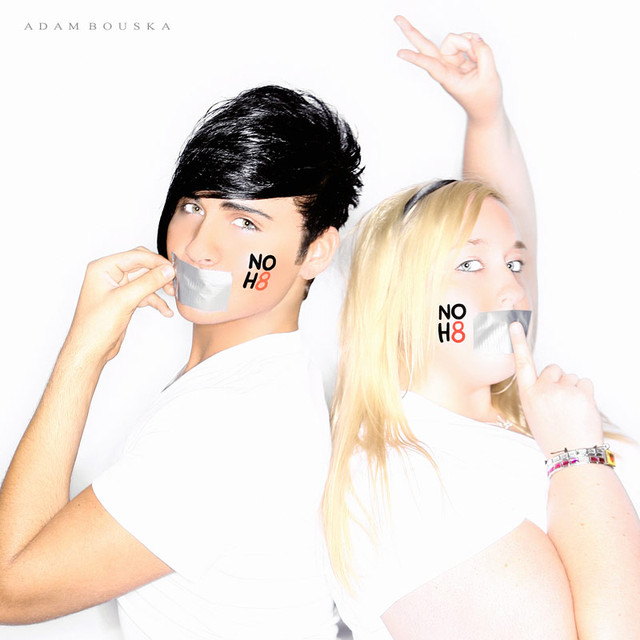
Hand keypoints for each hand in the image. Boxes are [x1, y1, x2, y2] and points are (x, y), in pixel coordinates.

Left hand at [65, 247, 175, 364]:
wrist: (90, 350)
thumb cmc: (94, 327)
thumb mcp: (124, 300)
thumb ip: (148, 283)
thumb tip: (166, 270)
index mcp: (103, 268)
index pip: (135, 256)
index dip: (155, 261)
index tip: (172, 269)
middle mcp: (110, 275)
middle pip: (142, 266)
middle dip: (159, 273)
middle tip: (173, 280)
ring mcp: (118, 288)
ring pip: (146, 281)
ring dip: (159, 287)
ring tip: (171, 294)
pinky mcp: (125, 301)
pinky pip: (145, 295)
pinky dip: (156, 301)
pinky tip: (165, 310)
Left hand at [395, 15, 502, 124]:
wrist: (486, 109)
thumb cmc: (484, 99)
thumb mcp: (489, 76)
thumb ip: (483, 53)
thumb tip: (475, 38)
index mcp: (448, 79)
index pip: (430, 65)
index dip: (416, 58)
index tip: (399, 53)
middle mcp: (445, 68)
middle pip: (426, 47)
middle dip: (412, 33)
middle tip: (398, 18)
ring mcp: (450, 62)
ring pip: (455, 39)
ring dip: (470, 44)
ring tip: (477, 62)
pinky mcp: (457, 57)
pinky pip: (466, 40)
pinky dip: (475, 45)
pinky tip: (477, 59)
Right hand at [509, 322, 603, 456]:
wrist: (572, 454)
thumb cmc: (553, 437)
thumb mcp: (534, 415)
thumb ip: (539, 395)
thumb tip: (551, 382)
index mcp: (528, 396)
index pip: (522, 364)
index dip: (518, 343)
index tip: (515, 325)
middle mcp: (542, 390)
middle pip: (554, 370)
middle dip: (560, 380)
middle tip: (561, 402)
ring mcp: (562, 391)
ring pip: (571, 378)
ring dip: (574, 390)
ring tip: (572, 411)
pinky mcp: (580, 393)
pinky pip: (585, 383)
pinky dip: (586, 394)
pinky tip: (581, 410)